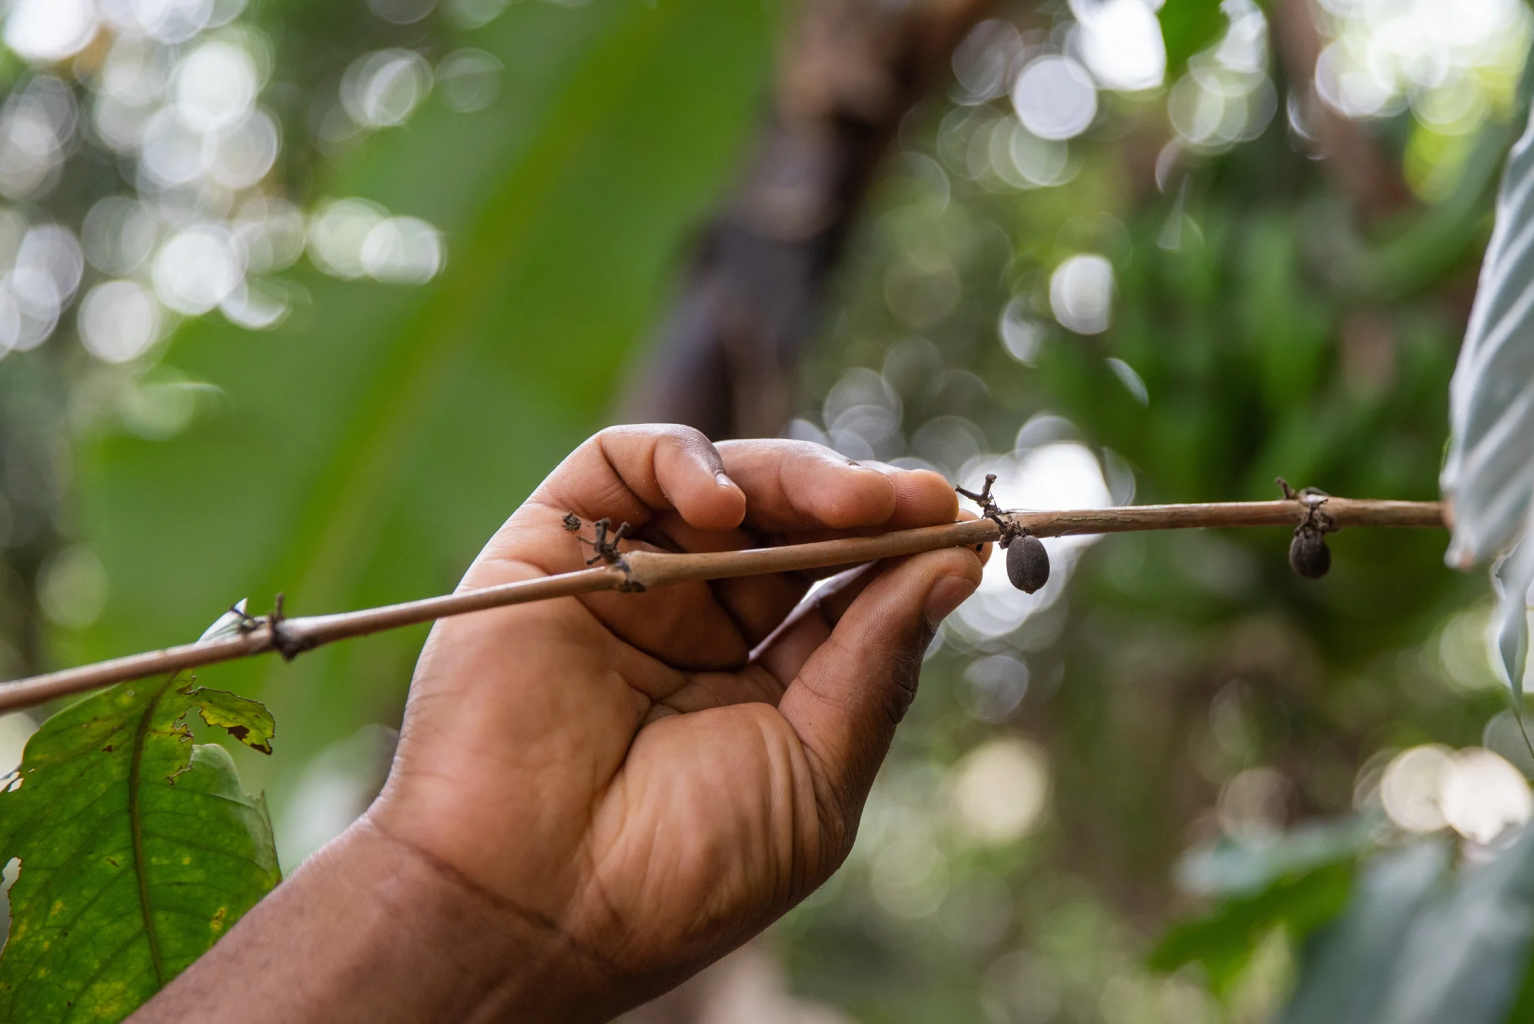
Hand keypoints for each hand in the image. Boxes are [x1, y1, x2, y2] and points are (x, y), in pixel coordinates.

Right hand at [136, 426, 983, 1022]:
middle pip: (796, 522)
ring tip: (851, 501)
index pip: (846, 586)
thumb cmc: (680, 874)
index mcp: (763, 681)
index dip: (904, 550)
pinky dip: (684, 459)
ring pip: (726, 480)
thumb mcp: (815, 774)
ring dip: (799, 475)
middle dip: (865, 503)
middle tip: (923, 499)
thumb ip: (877, 665)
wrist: (532, 911)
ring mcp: (624, 581)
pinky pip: (619, 464)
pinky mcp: (550, 549)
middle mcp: (697, 620)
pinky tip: (727, 505)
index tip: (962, 529)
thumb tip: (956, 566)